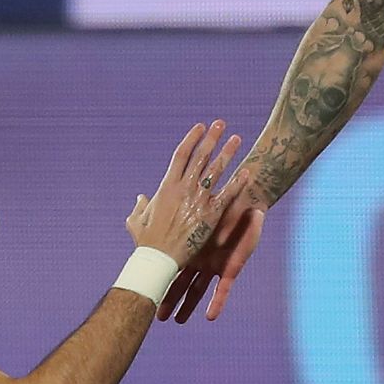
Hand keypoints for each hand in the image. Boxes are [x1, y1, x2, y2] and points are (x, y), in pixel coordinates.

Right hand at [126, 121, 244, 259]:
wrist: (159, 259)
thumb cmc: (146, 242)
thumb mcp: (136, 221)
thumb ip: (139, 206)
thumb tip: (141, 197)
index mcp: (167, 186)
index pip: (181, 154)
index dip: (192, 138)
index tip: (200, 127)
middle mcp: (184, 188)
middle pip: (201, 156)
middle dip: (212, 138)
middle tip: (221, 124)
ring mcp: (199, 200)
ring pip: (216, 170)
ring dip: (227, 153)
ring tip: (237, 139)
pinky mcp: (211, 215)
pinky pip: (227, 195)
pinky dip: (238, 182)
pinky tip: (247, 172)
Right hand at [157, 187, 265, 322]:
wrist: (245, 200)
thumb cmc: (222, 200)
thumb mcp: (200, 207)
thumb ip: (187, 215)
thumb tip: (162, 212)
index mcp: (189, 247)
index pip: (170, 268)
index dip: (159, 280)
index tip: (145, 291)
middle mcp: (199, 259)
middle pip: (180, 283)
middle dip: (168, 299)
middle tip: (156, 316)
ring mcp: (213, 265)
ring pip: (198, 290)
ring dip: (188, 306)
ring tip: (177, 321)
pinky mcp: (230, 269)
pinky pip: (223, 290)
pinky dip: (217, 302)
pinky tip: (210, 317)